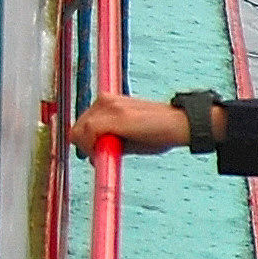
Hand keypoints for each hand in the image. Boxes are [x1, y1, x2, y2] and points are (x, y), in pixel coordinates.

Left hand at [70, 93, 195, 157]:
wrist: (180, 125)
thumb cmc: (161, 132)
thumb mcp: (132, 136)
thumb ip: (113, 140)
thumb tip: (98, 153)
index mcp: (108, 102)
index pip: (83, 122)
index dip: (85, 141)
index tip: (95, 153)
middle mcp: (104, 101)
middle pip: (77, 128)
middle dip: (86, 145)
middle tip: (102, 157)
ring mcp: (107, 108)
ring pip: (79, 131)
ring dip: (89, 148)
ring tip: (108, 156)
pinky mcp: (112, 119)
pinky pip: (87, 135)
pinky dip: (92, 148)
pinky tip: (108, 154)